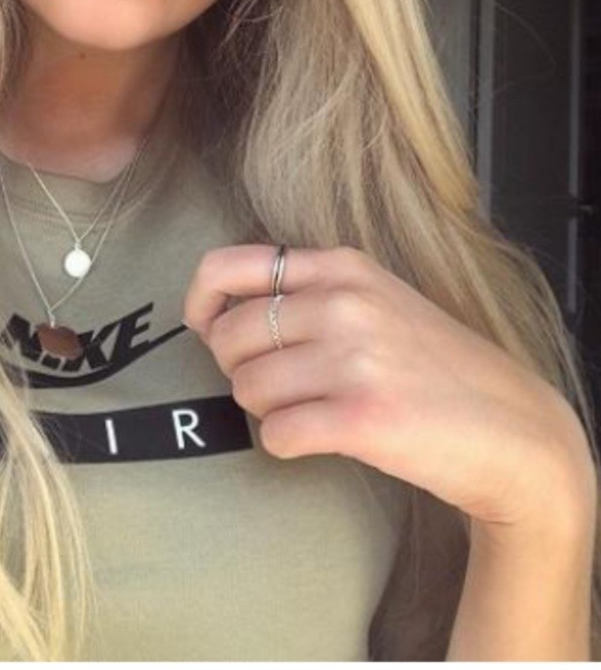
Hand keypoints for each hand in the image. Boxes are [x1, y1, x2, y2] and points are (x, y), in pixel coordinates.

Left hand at [182, 244, 595, 536]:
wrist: (511, 429)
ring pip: (246, 388)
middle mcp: (343, 303)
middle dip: (239, 370)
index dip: (199, 301)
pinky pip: (275, 433)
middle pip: (229, 337)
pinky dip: (285, 443)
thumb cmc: (434, 367)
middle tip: (279, 386)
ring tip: (310, 410)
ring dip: (266, 409)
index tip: (203, 327)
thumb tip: (222, 313)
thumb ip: (309, 293)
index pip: (227, 266)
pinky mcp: (361, 416)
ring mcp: (353, 357)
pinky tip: (319, 438)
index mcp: (341, 267)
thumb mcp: (377, 298)